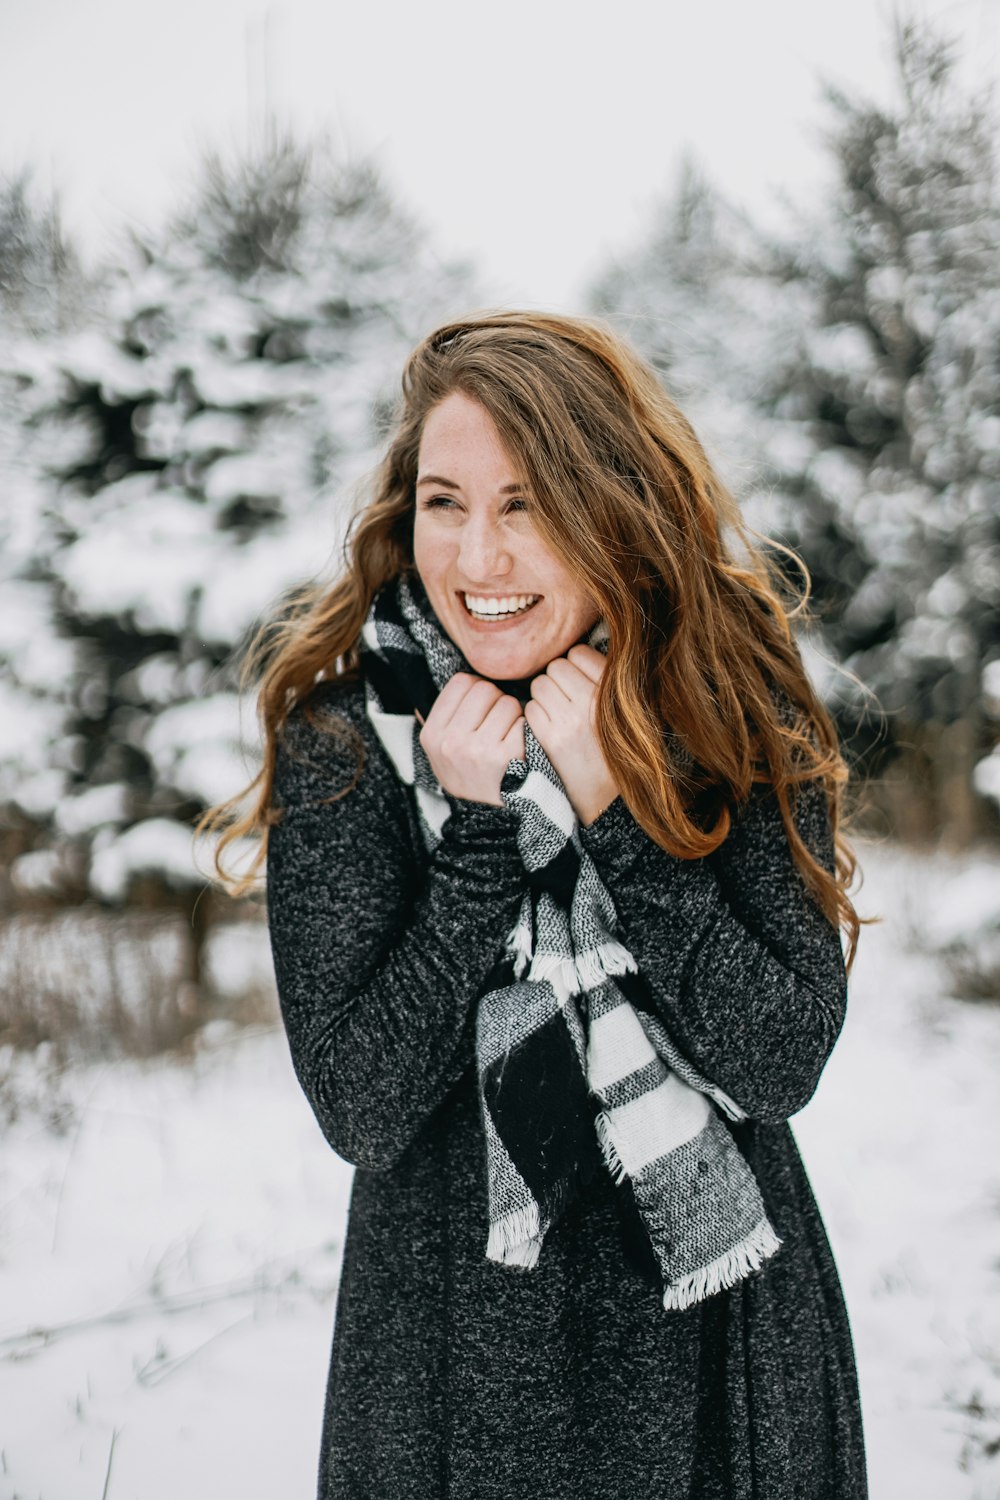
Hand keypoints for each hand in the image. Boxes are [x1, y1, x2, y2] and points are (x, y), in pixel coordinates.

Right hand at [417, 674, 524, 806]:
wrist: (487, 814)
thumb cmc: (467, 771)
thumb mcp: (439, 749)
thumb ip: (439, 715)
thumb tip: (443, 677)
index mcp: (432, 734)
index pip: (461, 682)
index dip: (476, 690)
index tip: (479, 707)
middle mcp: (452, 742)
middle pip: (486, 688)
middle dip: (496, 701)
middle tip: (496, 722)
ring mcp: (480, 751)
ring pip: (508, 703)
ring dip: (513, 716)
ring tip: (505, 735)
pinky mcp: (508, 757)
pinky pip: (524, 723)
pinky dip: (525, 732)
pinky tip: (516, 747)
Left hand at [524, 645, 618, 825]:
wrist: (609, 797)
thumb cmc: (616, 747)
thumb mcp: (624, 709)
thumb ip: (604, 679)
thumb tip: (572, 654)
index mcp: (614, 690)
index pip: (579, 653)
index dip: (575, 666)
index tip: (579, 682)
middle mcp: (592, 701)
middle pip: (556, 667)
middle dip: (557, 680)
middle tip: (566, 699)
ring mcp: (569, 720)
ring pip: (539, 685)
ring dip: (544, 696)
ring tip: (557, 713)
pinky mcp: (551, 738)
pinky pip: (530, 709)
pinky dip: (536, 716)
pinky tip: (549, 728)